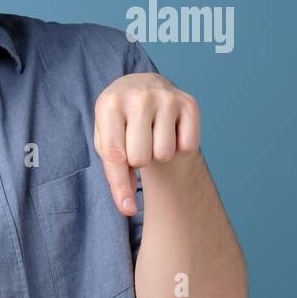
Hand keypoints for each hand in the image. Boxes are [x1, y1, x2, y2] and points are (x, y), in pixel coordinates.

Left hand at [93, 73, 200, 215]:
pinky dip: (179, 146)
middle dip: (137, 161)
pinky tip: (169, 131)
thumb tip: (129, 207)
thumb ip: (115, 172)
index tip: (128, 209)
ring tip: (151, 135)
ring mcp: (166, 96)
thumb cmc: (119, 124)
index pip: (114, 153)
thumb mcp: (106, 140)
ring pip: (164, 153)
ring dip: (157, 153)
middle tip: (136, 143)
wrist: (140, 88)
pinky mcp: (189, 102)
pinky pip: (188, 146)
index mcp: (108, 104)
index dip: (120, 185)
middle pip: (140, 158)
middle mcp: (138, 96)